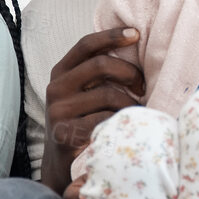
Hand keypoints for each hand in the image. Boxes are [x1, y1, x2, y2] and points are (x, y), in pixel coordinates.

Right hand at [45, 28, 144, 165]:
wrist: (62, 164)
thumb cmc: (81, 121)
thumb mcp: (82, 92)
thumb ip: (97, 74)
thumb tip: (134, 47)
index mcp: (61, 72)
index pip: (86, 45)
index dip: (112, 36)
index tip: (136, 34)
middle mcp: (56, 88)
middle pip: (100, 65)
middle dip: (129, 72)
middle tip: (143, 87)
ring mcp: (59, 111)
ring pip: (107, 95)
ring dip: (131, 103)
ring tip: (138, 112)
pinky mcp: (65, 133)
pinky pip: (105, 119)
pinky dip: (121, 121)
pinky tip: (126, 126)